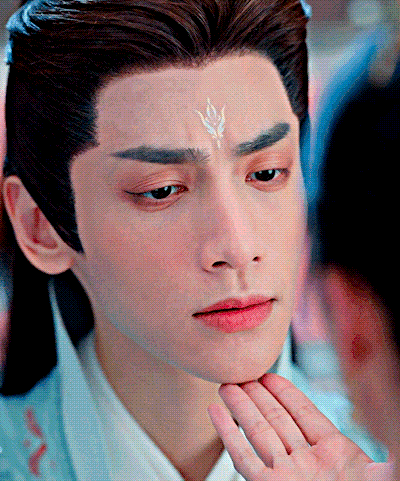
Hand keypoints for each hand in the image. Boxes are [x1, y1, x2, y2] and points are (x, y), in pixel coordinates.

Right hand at [208, 373, 386, 480]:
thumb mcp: (379, 479)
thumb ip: (384, 460)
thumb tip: (394, 430)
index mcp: (336, 454)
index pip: (305, 412)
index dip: (286, 391)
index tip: (270, 375)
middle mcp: (307, 462)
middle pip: (277, 418)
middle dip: (257, 395)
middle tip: (241, 376)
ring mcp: (286, 475)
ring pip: (258, 431)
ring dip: (240, 406)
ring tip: (227, 385)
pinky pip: (244, 457)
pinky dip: (227, 434)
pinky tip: (216, 413)